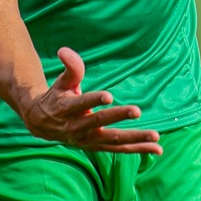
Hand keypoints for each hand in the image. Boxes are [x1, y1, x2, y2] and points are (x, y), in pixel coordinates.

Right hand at [18, 48, 162, 154]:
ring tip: (156, 136)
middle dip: (118, 117)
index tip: (109, 96)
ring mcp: (88, 140)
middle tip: (137, 111)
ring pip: (114, 142)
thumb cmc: (56, 97)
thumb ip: (70, 67)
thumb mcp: (61, 81)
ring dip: (136, 140)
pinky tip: (157, 148)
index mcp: (67, 109)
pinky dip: (138, 149)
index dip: (94, 100)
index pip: (82, 104)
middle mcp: (78, 128)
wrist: (43, 125)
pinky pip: (120, 150)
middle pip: (100, 123)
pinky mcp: (97, 146)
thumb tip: (64, 50)